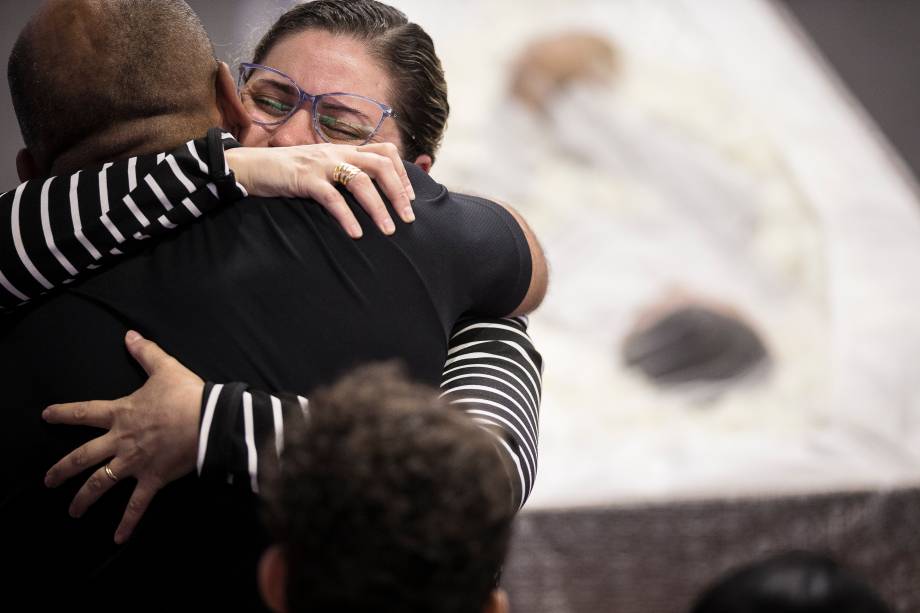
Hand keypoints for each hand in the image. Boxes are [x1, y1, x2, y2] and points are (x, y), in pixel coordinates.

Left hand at [43, 331, 203, 543]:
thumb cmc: (187, 395)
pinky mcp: (152, 479)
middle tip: (48, 481)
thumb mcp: (165, 368)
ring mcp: (134, 463)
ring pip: (100, 484)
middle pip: (82, 457)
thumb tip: (130, 335)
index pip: (84, 413)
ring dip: (83, 499)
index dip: (63, 414)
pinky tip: (116, 539)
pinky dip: (127, 523)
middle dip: (62, 470)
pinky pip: (136, 505)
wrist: (209, 421)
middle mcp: (120, 441)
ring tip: (72, 511)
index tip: (45, 416)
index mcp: (121, 413)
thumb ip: (145, 353)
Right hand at [226, 142, 415, 238]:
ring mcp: (320, 164)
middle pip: (380, 165)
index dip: (402, 173)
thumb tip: (368, 194)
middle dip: (399, 192)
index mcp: (342, 149)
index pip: (384, 151)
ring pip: (360, 181)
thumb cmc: (286, 172)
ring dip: (378, 207)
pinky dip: (347, 216)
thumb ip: (341, 175)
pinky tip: (356, 234)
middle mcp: (335, 152)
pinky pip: (331, 197)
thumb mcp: (319, 168)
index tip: (410, 198)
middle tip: (409, 217)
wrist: (249, 166)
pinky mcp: (303, 179)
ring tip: (388, 230)